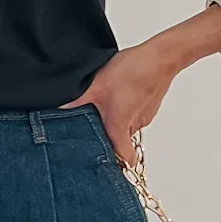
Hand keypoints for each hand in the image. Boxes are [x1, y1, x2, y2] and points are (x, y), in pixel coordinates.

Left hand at [58, 40, 181, 162]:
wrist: (161, 57)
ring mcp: (145, 115)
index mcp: (121, 126)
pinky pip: (135, 114)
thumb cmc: (133, 71)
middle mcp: (135, 125)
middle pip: (121, 141)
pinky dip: (126, 108)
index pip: (124, 158)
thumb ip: (77, 100)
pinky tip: (119, 93)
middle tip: (95, 125)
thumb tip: (59, 108)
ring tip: (106, 105)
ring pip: (128, 126)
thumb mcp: (97, 85)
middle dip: (108, 135)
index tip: (104, 163)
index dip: (115, 163)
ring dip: (117, 120)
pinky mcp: (150, 105)